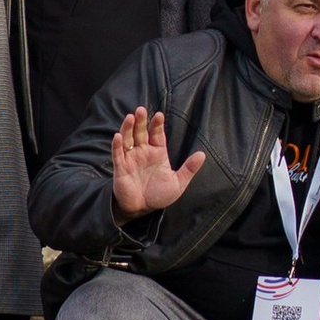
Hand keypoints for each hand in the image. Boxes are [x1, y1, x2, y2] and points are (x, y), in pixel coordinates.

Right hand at [110, 105, 206, 219]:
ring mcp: (131, 158)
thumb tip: (202, 154)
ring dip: (127, 128)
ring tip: (130, 117)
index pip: (156, 134)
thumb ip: (189, 169)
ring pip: (128, 139)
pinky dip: (117, 145)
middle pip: (141, 132)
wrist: (142, 209)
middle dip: (140, 121)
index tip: (159, 115)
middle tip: (141, 110)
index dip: (157, 124)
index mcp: (157, 153)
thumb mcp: (178, 183)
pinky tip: (117, 136)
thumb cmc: (158, 195)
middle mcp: (143, 152)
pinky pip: (118, 154)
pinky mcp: (121, 167)